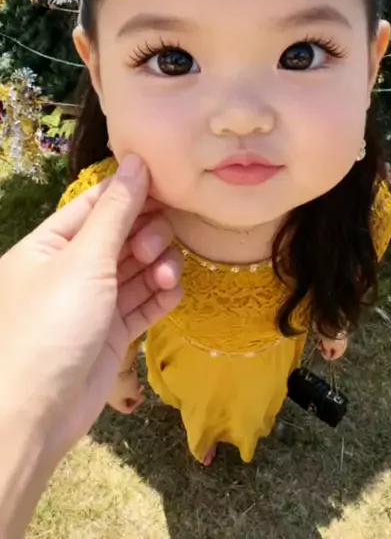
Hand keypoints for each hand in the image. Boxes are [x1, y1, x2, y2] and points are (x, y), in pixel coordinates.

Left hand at [0, 154, 182, 459]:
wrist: (36, 414)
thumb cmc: (51, 324)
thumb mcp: (84, 260)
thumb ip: (117, 210)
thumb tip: (137, 160)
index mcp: (50, 244)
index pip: (96, 204)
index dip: (132, 193)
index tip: (169, 185)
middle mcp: (71, 268)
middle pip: (122, 234)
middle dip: (146, 235)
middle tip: (153, 249)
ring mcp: (92, 302)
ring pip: (136, 268)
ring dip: (158, 266)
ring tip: (164, 276)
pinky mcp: (111, 333)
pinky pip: (142, 303)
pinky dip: (160, 295)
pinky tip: (171, 292)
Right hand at [108, 367, 144, 414]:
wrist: (116, 367)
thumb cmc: (125, 383)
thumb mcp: (134, 392)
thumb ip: (138, 398)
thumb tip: (140, 398)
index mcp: (116, 404)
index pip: (127, 410)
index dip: (136, 405)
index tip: (141, 397)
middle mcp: (111, 398)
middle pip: (125, 400)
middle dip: (135, 394)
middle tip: (141, 388)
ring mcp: (111, 389)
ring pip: (123, 391)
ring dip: (132, 387)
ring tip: (138, 381)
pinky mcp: (111, 380)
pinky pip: (120, 384)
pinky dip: (127, 382)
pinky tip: (133, 376)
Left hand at [317, 334, 348, 360]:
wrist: (332, 324)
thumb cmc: (330, 338)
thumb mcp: (326, 346)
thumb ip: (327, 352)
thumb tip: (327, 356)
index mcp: (341, 350)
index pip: (335, 356)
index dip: (328, 357)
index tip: (322, 354)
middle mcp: (343, 345)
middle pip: (333, 349)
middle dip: (326, 349)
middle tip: (320, 347)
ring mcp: (341, 338)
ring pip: (332, 343)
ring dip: (325, 344)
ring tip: (319, 342)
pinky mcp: (338, 332)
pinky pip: (333, 338)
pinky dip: (327, 339)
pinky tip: (322, 337)